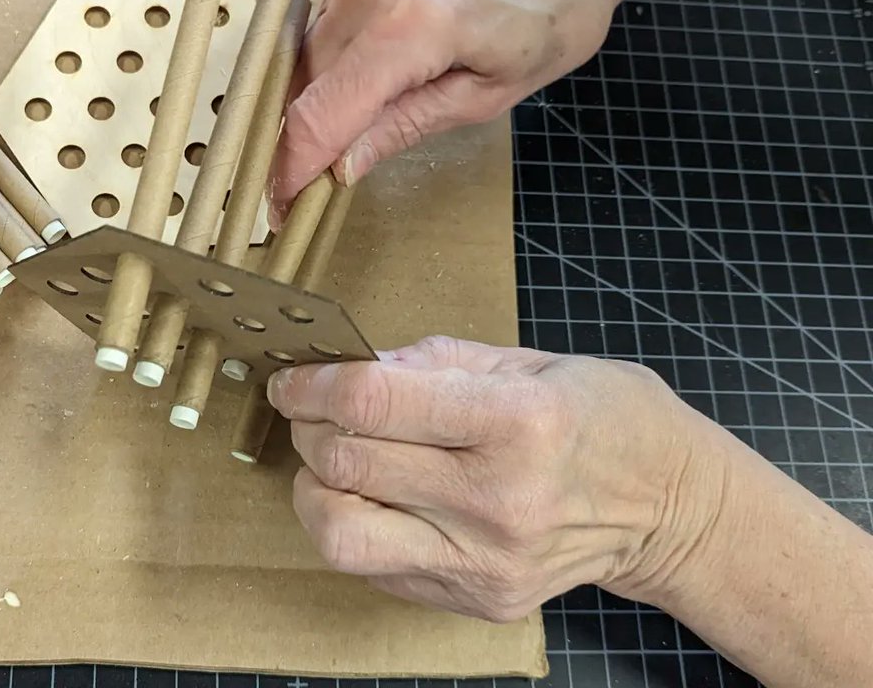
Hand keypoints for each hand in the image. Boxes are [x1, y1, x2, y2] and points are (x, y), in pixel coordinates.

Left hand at [267, 337, 729, 620]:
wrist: (670, 505)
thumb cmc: (600, 414)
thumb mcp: (523, 360)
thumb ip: (428, 362)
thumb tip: (349, 366)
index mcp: (515, 422)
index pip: (373, 403)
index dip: (314, 383)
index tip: (293, 373)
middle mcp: (497, 500)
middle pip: (348, 464)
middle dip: (308, 424)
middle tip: (311, 405)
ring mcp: (486, 562)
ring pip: (343, 534)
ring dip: (316, 487)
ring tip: (335, 459)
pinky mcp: (477, 601)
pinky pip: (377, 566)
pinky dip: (358, 522)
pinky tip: (380, 493)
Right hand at [269, 0, 620, 220]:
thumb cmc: (547, 20)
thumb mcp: (485, 96)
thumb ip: (403, 127)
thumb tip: (339, 168)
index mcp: (415, 23)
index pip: (325, 108)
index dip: (294, 163)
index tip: (280, 203)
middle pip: (310, 78)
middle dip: (312, 128)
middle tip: (324, 173)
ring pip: (311, 46)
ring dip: (326, 85)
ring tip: (373, 101)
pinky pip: (328, 14)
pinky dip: (342, 46)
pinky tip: (384, 49)